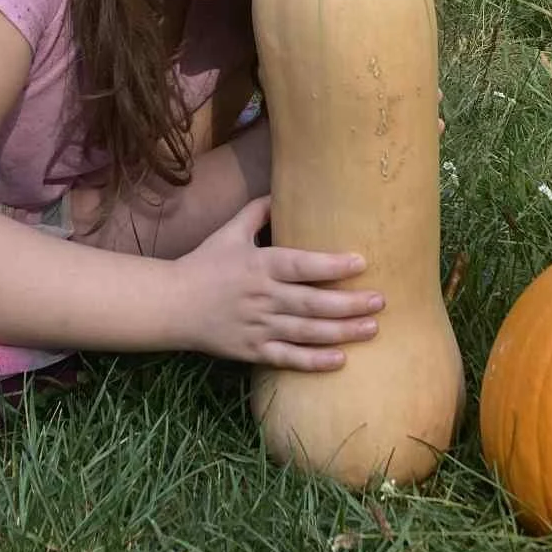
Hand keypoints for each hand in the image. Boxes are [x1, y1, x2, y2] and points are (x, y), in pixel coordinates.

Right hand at [177, 196, 380, 370]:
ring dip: (342, 331)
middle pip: (312, 302)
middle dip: (349, 303)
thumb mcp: (228, 232)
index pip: (302, 265)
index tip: (361, 262)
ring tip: (372, 328)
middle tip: (381, 301)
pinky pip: (287, 358)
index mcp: (259, 265)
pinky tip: (341, 360)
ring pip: (306, 332)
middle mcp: (262, 297)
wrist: (170, 305)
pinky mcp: (251, 350)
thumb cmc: (202, 264)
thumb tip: (281, 189)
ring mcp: (257, 326)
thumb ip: (257, 211)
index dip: (332, 265)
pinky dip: (314, 361)